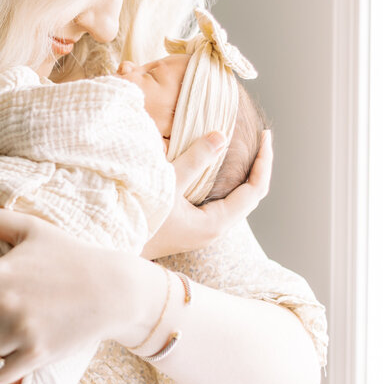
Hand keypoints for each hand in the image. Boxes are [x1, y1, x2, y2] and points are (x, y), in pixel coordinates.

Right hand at [143, 129, 272, 259]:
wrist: (118, 248)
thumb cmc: (140, 218)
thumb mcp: (167, 184)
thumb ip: (195, 160)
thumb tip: (221, 136)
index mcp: (215, 223)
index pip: (254, 191)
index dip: (263, 163)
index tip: (264, 137)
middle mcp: (214, 230)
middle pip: (250, 197)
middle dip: (258, 167)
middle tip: (261, 140)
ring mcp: (203, 231)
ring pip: (237, 202)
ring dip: (244, 176)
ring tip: (247, 152)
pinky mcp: (193, 228)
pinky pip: (222, 204)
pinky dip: (229, 184)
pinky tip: (221, 170)